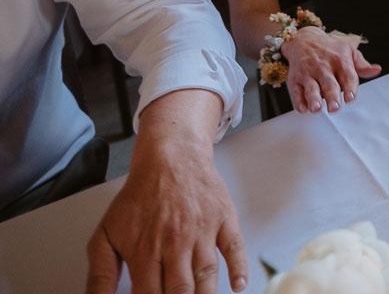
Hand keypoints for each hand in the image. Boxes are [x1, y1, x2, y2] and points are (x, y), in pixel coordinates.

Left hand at [86, 90, 247, 293]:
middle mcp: (175, 243)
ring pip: (207, 275)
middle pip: (180, 291)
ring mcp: (202, 231)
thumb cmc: (138, 198)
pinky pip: (234, 248)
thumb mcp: (106, 234)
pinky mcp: (223, 219)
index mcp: (144, 250)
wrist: (170, 157)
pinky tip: (239, 285)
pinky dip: (239, 268)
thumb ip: (100, 273)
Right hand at [280, 26, 380, 113]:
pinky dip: (298, 100)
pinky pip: (296, 91)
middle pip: (329, 84)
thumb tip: (376, 70)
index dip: (349, 88)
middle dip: (332, 96)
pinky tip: (302, 108)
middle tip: (334, 107)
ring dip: (314, 99)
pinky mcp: (295, 80)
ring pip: (311, 88)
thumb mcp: (348, 52)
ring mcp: (308, 74)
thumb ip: (362, 65)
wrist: (304, 39)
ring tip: (316, 108)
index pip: (347, 76)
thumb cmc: (330, 49)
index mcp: (340, 62)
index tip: (350, 98)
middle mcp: (324, 68)